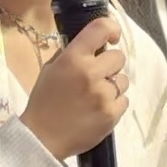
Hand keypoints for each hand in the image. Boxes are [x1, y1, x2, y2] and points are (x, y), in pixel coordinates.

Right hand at [20, 17, 126, 159]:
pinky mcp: (113, 114)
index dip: (111, 29)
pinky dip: (114, 104)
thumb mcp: (51, 70)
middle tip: (97, 76)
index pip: (101, 28)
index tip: (111, 37)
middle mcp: (91, 73)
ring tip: (96, 97)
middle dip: (109, 65)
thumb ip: (72, 54)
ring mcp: (104, 95)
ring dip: (113, 85)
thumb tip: (93, 45)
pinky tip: (98, 110)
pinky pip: (124, 100)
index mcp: (73, 58)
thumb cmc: (44, 102)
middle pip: (119, 57)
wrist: (42, 138)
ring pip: (123, 80)